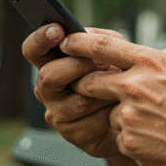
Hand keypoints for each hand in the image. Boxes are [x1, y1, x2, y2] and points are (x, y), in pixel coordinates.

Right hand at [22, 24, 121, 157]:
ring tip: (120, 85)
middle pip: (47, 76)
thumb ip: (99, 40)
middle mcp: (48, 90)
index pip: (32, 50)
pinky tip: (120, 108)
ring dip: (102, 92)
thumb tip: (82, 36)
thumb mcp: (112, 52)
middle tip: (98, 62)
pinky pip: (91, 122)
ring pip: (76, 101)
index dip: (40, 39)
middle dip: (75, 67)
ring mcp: (57, 114)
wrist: (133, 114)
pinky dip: (110, 113)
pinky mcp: (73, 135)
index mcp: (52, 64)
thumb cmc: (117, 78)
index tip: (57, 30)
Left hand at [60, 32, 165, 165]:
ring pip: (110, 111)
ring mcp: (130, 117)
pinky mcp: (129, 143)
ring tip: (157, 121)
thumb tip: (151, 54)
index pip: (103, 46)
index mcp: (150, 63)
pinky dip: (134, 136)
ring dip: (124, 114)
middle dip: (87, 83)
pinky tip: (159, 137)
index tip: (68, 41)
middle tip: (93, 86)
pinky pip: (122, 135)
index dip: (79, 42)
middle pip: (91, 80)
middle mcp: (135, 87)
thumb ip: (165, 56)